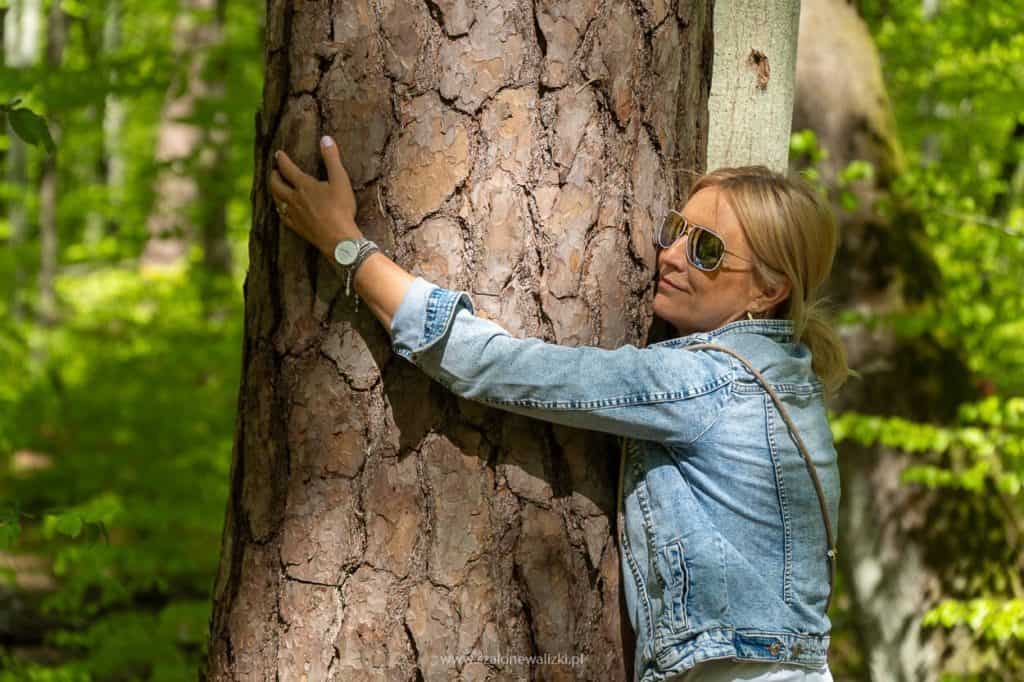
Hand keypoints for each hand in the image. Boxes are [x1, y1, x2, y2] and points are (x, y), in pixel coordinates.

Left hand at [268, 136, 361, 256]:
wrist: (338, 239)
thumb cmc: (341, 209)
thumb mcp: (340, 180)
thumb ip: (332, 159)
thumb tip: (325, 138)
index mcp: (304, 185)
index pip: (287, 168)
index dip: (281, 159)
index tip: (278, 154)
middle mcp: (294, 199)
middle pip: (276, 184)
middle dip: (274, 176)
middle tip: (274, 171)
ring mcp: (293, 214)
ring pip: (277, 200)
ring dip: (274, 191)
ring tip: (275, 187)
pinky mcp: (296, 227)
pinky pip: (282, 216)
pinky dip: (279, 209)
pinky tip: (281, 209)